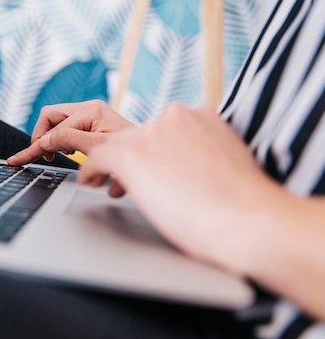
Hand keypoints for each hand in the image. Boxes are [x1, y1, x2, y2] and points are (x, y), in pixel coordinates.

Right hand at [7, 100, 132, 165]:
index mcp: (90, 110)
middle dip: (44, 138)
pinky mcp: (96, 125)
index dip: (36, 144)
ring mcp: (93, 116)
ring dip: (57, 143)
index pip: (51, 124)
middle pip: (51, 117)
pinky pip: (70, 130)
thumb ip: (68, 140)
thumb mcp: (97, 148)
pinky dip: (66, 144)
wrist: (156, 159)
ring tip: (61, 156)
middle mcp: (91, 108)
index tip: (19, 159)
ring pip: (59, 125)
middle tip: (45, 157)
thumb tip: (44, 141)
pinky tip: (72, 154)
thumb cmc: (133, 153)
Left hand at [78, 103, 276, 267]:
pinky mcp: (131, 154)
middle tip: (127, 177)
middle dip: (132, 158)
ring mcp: (152, 134)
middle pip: (139, 136)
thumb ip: (206, 158)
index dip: (154, 150)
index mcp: (203, 118)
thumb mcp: (227, 166)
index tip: (151, 165)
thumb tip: (192, 173)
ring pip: (114, 143)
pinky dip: (89, 169)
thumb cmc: (246, 209)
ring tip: (99, 175)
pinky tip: (89, 180)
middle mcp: (175, 118)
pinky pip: (96, 156)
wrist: (249, 221)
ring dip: (106, 162)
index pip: (166, 129)